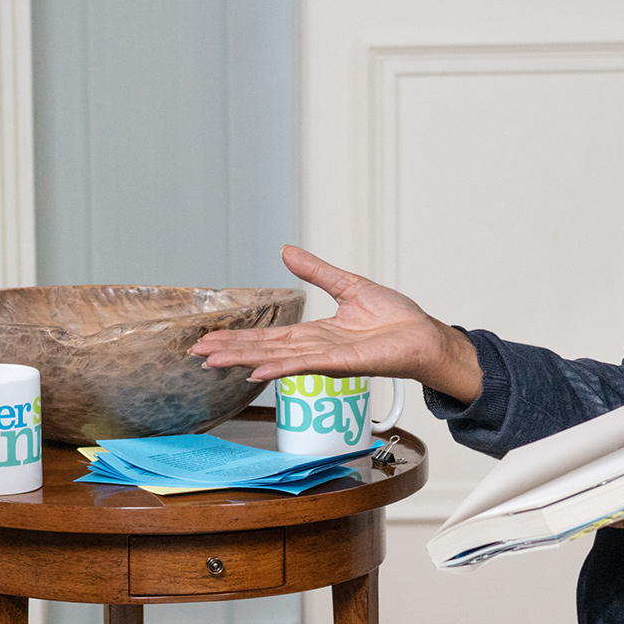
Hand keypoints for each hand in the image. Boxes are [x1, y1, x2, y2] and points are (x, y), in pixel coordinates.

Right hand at [189, 245, 483, 402]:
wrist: (425, 336)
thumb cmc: (397, 319)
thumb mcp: (348, 286)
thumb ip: (316, 272)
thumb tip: (286, 251)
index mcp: (316, 334)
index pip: (270, 337)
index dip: (239, 338)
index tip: (211, 339)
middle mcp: (316, 350)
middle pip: (264, 349)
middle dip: (230, 351)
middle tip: (198, 352)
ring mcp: (326, 359)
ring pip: (276, 359)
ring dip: (243, 360)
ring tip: (213, 362)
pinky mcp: (342, 363)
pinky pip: (305, 365)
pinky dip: (279, 368)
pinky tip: (255, 372)